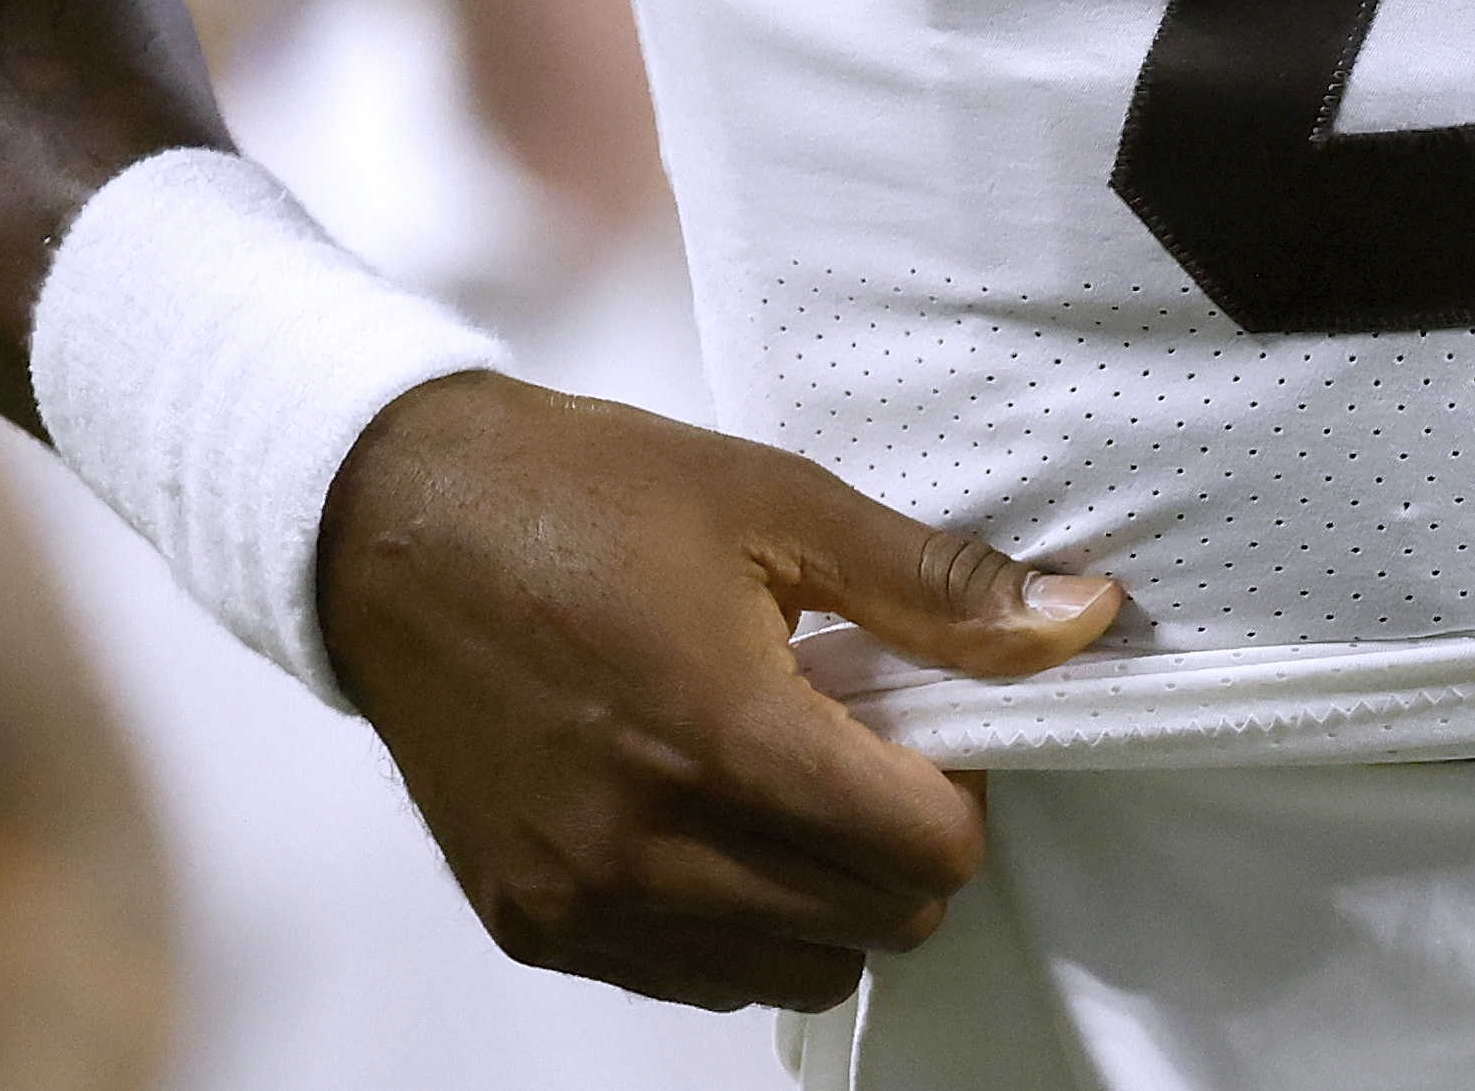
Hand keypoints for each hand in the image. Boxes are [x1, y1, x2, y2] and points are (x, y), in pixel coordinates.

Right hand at [318, 376, 1122, 1009]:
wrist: (389, 527)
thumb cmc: (585, 496)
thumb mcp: (774, 502)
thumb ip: (936, 585)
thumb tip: (1085, 619)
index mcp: (725, 737)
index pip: (928, 852)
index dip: (955, 784)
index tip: (913, 716)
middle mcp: (652, 849)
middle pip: (878, 924)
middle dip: (898, 841)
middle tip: (851, 741)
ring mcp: (586, 902)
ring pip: (796, 971)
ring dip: (821, 895)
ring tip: (772, 778)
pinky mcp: (534, 926)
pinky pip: (692, 978)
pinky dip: (731, 921)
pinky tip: (697, 815)